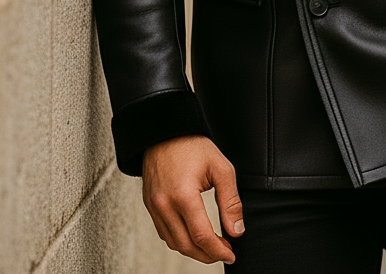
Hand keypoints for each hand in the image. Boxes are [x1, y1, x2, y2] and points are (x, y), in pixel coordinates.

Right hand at [142, 135, 243, 264]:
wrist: (165, 131)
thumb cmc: (192, 145)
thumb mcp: (221, 168)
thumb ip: (230, 201)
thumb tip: (236, 230)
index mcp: (183, 195)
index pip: (202, 236)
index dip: (219, 251)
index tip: (231, 253)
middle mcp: (164, 205)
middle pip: (186, 245)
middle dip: (207, 255)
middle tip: (224, 252)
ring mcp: (154, 207)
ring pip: (173, 243)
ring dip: (193, 250)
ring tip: (211, 246)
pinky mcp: (149, 205)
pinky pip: (164, 232)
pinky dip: (179, 240)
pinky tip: (193, 236)